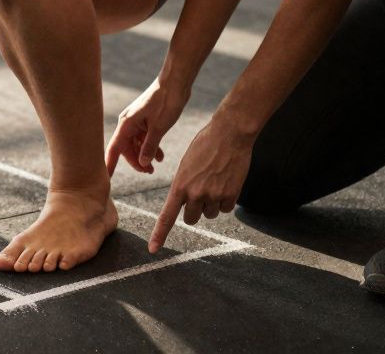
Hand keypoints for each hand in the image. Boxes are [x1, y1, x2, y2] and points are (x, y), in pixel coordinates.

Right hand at [105, 76, 188, 175]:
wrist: (176, 81)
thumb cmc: (166, 101)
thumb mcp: (159, 127)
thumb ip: (150, 146)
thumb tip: (143, 163)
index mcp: (127, 123)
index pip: (115, 148)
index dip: (110, 163)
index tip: (106, 178)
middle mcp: (128, 122)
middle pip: (126, 148)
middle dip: (136, 161)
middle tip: (149, 172)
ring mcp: (137, 121)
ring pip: (136, 144)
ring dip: (144, 155)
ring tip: (155, 167)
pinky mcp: (145, 119)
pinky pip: (144, 137)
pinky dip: (151, 146)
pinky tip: (160, 156)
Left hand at [149, 114, 253, 252]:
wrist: (229, 134)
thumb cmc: (204, 145)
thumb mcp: (187, 165)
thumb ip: (185, 186)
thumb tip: (186, 203)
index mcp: (180, 185)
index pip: (167, 216)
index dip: (159, 234)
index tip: (153, 250)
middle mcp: (196, 194)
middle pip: (191, 219)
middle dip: (193, 211)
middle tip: (199, 194)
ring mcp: (214, 196)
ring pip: (210, 214)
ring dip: (211, 204)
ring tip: (214, 181)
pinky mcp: (231, 195)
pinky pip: (226, 209)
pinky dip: (226, 200)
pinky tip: (227, 183)